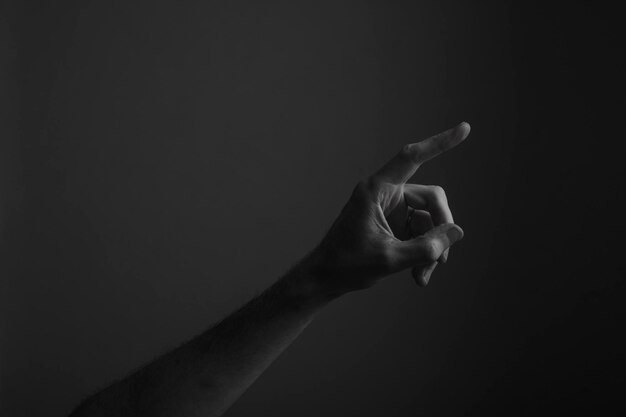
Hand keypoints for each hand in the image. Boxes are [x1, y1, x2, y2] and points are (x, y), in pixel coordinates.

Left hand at [305, 122, 470, 297]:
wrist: (326, 278)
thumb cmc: (347, 264)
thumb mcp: (389, 259)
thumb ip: (425, 248)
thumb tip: (457, 233)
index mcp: (376, 189)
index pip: (411, 158)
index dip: (439, 143)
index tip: (465, 128)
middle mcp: (386, 194)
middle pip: (431, 198)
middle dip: (441, 227)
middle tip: (441, 257)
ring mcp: (392, 209)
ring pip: (429, 220)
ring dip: (432, 248)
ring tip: (423, 275)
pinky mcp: (395, 225)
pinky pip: (422, 233)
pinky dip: (423, 253)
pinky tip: (419, 276)